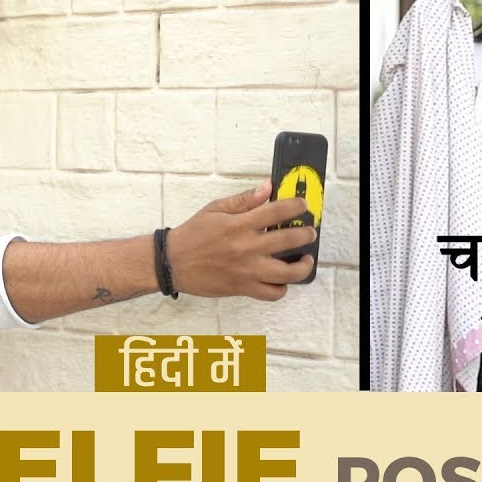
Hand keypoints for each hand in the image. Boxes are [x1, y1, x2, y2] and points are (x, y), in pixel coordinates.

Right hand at [166, 181, 316, 300]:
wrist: (173, 262)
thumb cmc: (193, 235)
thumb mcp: (216, 209)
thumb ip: (244, 200)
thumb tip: (267, 188)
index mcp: (240, 225)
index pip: (278, 211)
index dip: (297, 206)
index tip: (302, 206)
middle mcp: (247, 248)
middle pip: (290, 239)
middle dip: (307, 234)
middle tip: (308, 232)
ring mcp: (247, 271)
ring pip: (288, 272)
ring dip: (303, 265)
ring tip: (305, 259)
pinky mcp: (243, 288)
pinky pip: (272, 293)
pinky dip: (282, 287)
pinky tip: (282, 279)